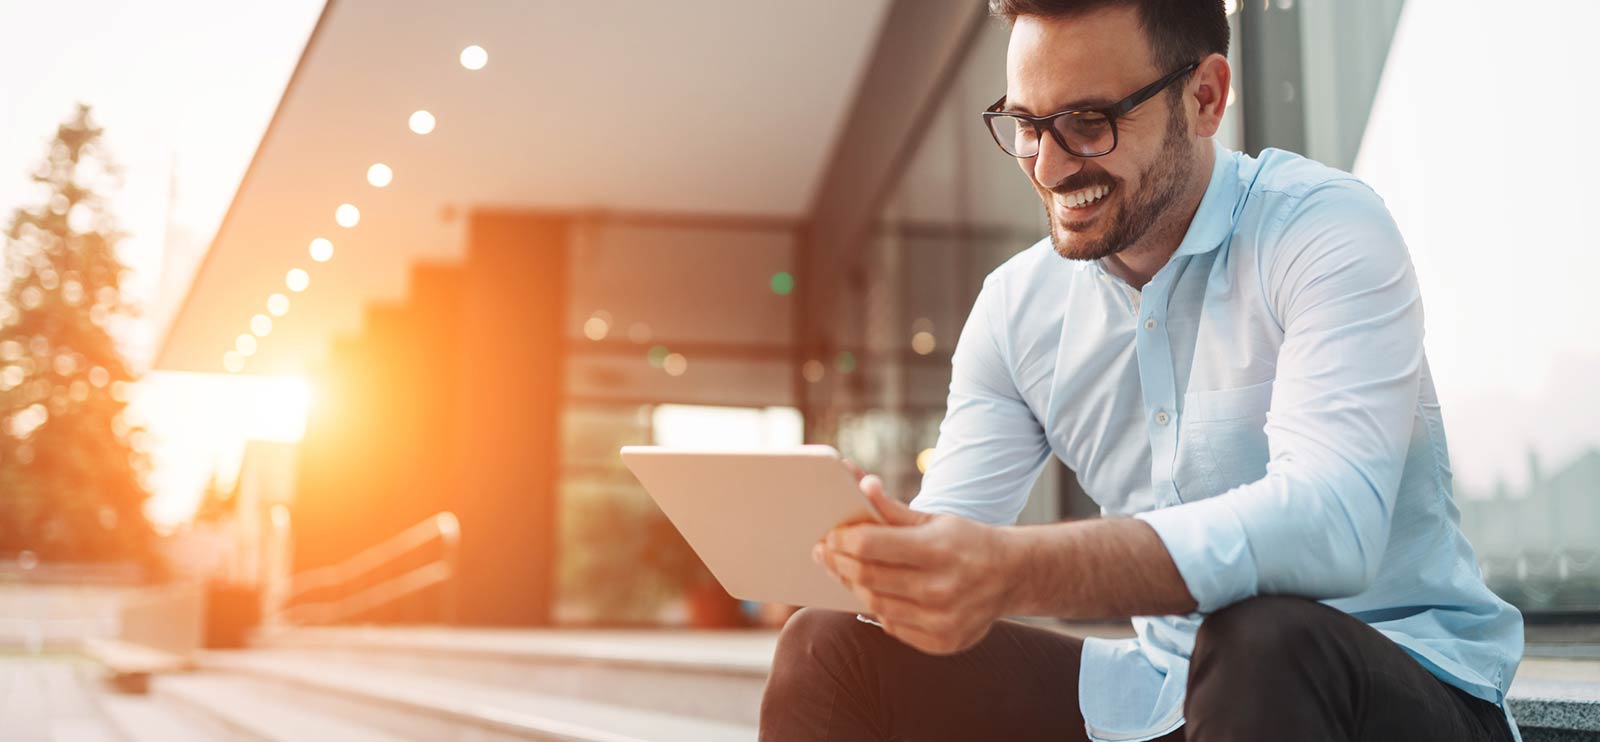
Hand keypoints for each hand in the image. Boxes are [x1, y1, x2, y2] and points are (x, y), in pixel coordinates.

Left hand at [812, 468, 1016, 654]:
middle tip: (825, 552)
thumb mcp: (934, 519)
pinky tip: (874, 592)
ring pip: (875, 604)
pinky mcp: (942, 642)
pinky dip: (878, 608)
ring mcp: (942, 620)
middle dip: (838, 563)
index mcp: (938, 549)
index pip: (869, 545)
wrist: (1014, 576)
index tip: (830, 535)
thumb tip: (860, 484)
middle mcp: (941, 588)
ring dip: (853, 586)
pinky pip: (892, 626)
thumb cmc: (967, 542)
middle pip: (867, 577)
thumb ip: (892, 508)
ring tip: (844, 571)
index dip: (842, 540)